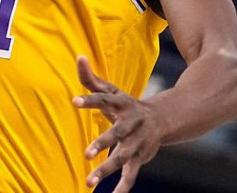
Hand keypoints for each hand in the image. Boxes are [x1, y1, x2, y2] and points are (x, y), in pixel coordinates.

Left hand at [72, 55, 162, 192]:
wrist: (162, 119)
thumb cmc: (126, 104)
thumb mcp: (111, 90)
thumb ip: (91, 78)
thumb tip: (78, 57)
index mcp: (121, 103)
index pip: (103, 99)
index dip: (90, 100)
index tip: (74, 101)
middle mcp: (131, 123)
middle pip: (117, 133)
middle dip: (103, 143)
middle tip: (86, 154)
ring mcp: (137, 142)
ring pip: (123, 157)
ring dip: (106, 169)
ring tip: (88, 182)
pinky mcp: (140, 157)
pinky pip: (131, 174)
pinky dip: (123, 186)